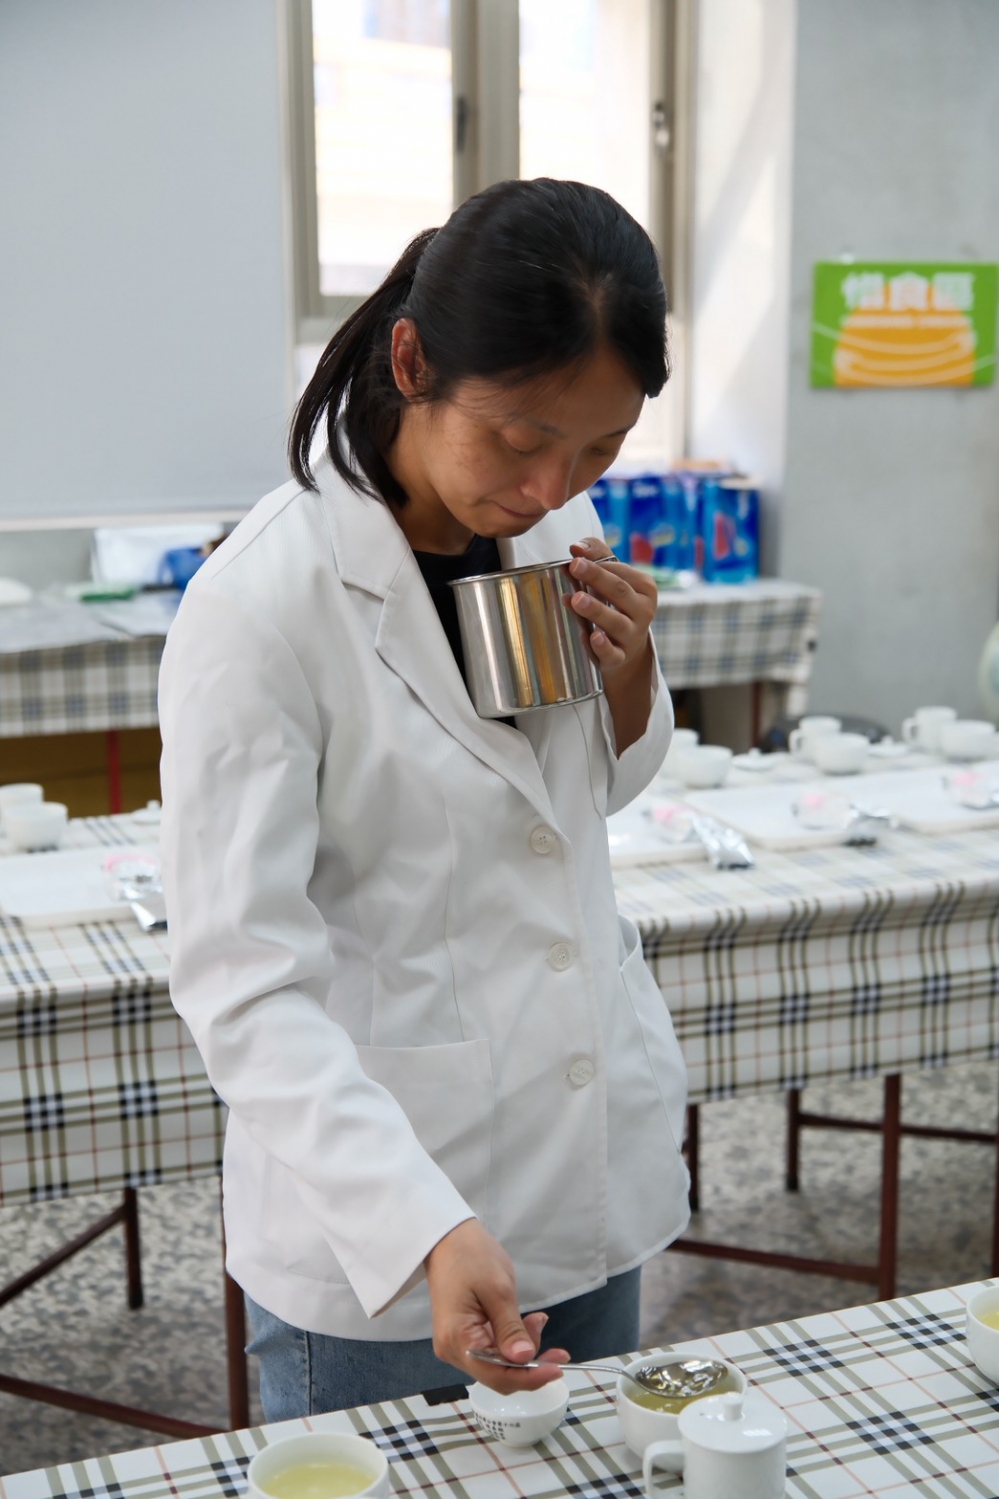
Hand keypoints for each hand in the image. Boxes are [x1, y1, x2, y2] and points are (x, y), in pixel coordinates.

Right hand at [424, 1219, 567, 1393]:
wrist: (448, 1237)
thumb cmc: (472, 1256)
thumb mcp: (498, 1289)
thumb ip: (510, 1328)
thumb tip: (524, 1360)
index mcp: (457, 1340)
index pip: (496, 1375)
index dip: (529, 1377)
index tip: (558, 1368)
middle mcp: (453, 1350)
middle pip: (497, 1375)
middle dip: (529, 1365)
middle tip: (558, 1348)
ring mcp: (456, 1345)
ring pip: (496, 1365)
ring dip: (522, 1351)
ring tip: (538, 1321)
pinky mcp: (463, 1337)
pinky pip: (491, 1351)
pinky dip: (511, 1342)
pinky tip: (526, 1323)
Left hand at [567, 538, 657, 681]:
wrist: (627, 648)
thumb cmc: (616, 604)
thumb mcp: (613, 579)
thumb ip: (596, 556)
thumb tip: (576, 546)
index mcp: (645, 588)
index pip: (621, 572)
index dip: (598, 564)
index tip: (575, 557)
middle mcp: (644, 611)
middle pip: (620, 592)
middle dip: (597, 578)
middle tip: (574, 567)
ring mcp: (633, 635)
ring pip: (616, 622)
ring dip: (596, 610)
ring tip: (576, 599)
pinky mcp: (620, 657)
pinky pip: (613, 653)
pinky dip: (603, 646)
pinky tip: (592, 637)